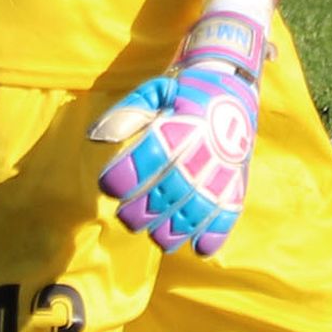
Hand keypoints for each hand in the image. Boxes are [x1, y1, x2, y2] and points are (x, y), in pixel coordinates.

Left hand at [90, 0, 267, 256]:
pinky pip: (226, 219)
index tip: (109, 186)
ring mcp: (221, 172)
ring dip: (168, 232)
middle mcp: (200, 153)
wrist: (234, 86)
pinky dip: (211, 237)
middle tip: (126, 215)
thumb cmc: (186, 91)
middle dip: (138, 213)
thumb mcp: (154, 91)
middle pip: (164, 196)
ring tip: (154, 232)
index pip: (144, 161)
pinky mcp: (237, 185)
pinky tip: (196, 245)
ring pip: (191, 215)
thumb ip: (126, 114)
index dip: (121, 179)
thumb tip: (95, 138)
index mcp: (178, 128)